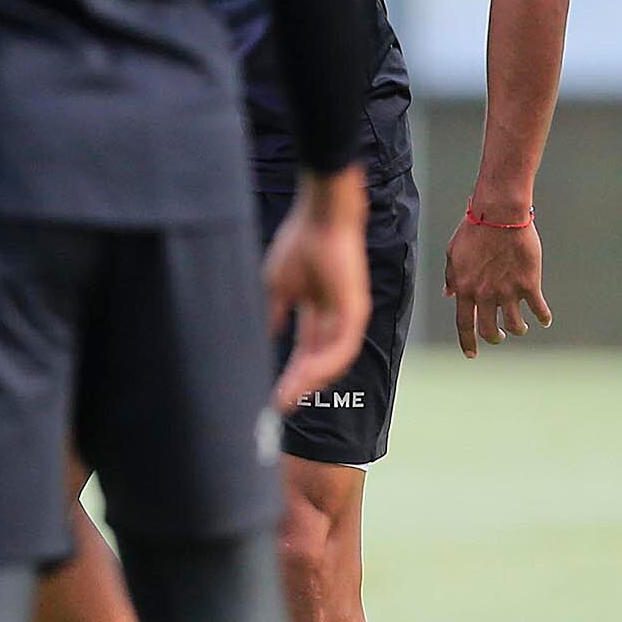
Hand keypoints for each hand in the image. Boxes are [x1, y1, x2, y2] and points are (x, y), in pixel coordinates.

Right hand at [265, 169, 368, 409]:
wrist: (320, 215)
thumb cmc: (300, 241)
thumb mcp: (278, 285)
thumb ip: (275, 313)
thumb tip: (266, 337)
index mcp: (317, 310)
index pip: (304, 350)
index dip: (289, 372)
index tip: (272, 393)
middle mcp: (335, 317)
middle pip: (317, 360)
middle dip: (298, 384)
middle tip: (279, 406)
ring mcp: (347, 314)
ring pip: (331, 359)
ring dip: (310, 380)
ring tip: (288, 396)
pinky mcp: (356, 309)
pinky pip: (342, 346)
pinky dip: (324, 363)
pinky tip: (305, 375)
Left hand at [443, 210, 550, 355]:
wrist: (499, 215)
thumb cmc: (474, 231)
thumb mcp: (453, 254)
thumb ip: (452, 277)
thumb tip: (449, 294)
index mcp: (465, 288)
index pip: (464, 324)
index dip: (467, 342)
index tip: (472, 354)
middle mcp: (485, 295)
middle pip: (489, 330)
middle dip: (495, 338)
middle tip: (499, 336)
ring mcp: (508, 291)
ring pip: (515, 325)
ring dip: (518, 330)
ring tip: (520, 328)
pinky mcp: (529, 283)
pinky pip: (539, 309)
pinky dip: (543, 318)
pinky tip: (544, 320)